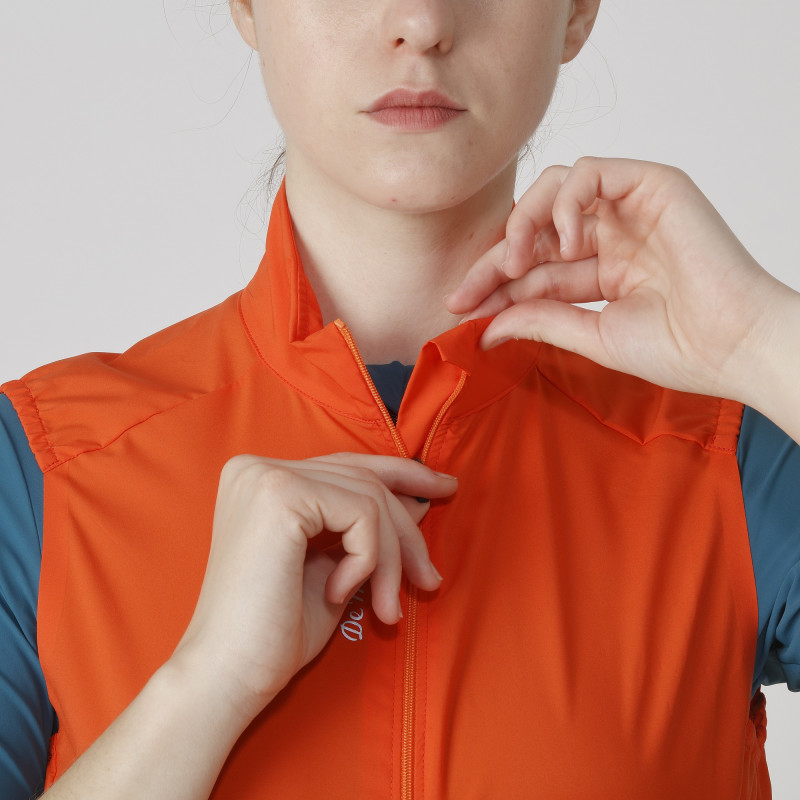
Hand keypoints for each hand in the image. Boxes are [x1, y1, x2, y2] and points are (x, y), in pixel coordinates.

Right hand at [172, 453, 456, 725]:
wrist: (227, 677)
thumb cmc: (275, 632)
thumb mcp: (335, 566)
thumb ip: (368, 528)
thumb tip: (420, 499)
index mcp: (263, 479)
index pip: (347, 466)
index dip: (403, 476)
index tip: (444, 490)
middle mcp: (259, 467)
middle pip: (364, 480)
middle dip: (407, 531)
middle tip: (429, 580)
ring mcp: (267, 476)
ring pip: (370, 498)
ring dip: (390, 559)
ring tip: (386, 610)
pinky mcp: (280, 494)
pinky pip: (361, 515)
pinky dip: (367, 560)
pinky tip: (341, 595)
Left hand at [447, 157, 792, 404]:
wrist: (733, 345)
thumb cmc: (678, 347)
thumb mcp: (592, 335)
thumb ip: (540, 320)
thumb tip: (485, 327)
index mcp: (602, 270)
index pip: (534, 266)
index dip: (494, 282)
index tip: (459, 305)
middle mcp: (613, 235)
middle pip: (536, 227)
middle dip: (496, 255)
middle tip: (470, 289)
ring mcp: (632, 209)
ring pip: (557, 187)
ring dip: (526, 221)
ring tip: (518, 263)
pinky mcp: (652, 185)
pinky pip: (591, 172)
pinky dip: (566, 201)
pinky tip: (565, 242)